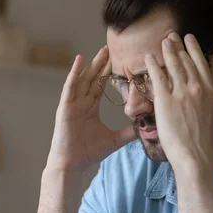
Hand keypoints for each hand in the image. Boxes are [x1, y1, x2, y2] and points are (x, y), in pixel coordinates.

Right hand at [46, 47, 135, 172]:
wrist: (72, 164)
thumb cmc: (89, 152)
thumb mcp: (115, 139)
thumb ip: (129, 131)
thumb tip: (147, 127)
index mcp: (92, 107)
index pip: (102, 86)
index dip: (111, 74)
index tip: (123, 62)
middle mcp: (82, 102)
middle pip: (94, 78)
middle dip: (103, 63)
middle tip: (114, 48)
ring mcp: (73, 103)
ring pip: (84, 78)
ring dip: (92, 64)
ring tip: (103, 50)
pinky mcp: (65, 106)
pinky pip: (70, 86)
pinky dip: (74, 72)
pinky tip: (80, 60)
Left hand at [145, 33, 212, 169]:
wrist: (195, 154)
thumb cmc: (203, 138)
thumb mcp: (211, 112)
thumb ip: (207, 96)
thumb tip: (204, 89)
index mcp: (210, 89)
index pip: (201, 62)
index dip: (194, 48)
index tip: (189, 38)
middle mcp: (197, 86)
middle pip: (186, 60)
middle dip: (178, 46)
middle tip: (171, 36)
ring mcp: (181, 92)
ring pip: (173, 64)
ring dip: (167, 50)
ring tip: (162, 42)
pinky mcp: (165, 99)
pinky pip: (157, 76)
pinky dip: (153, 64)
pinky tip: (149, 57)